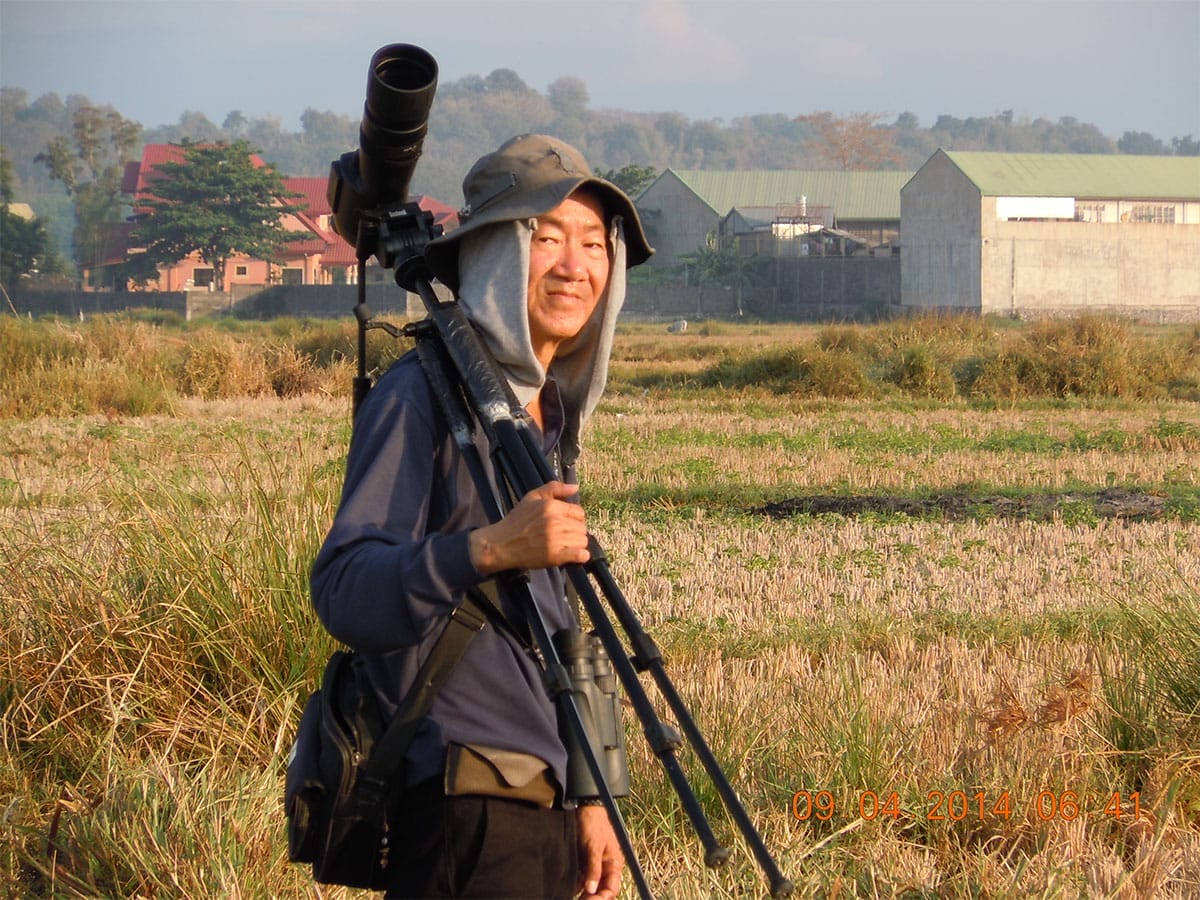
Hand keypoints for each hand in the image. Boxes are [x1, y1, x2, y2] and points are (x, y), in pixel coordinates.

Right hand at [468, 481, 589, 573]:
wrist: (501, 543)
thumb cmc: (516, 521)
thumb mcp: (532, 497)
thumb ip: (554, 488)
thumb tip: (575, 487)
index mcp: (552, 506)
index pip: (579, 512)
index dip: (574, 519)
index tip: (566, 524)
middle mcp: (555, 521)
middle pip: (582, 527)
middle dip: (575, 532)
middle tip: (563, 536)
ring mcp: (556, 539)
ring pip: (583, 541)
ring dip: (576, 544)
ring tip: (564, 545)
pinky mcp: (555, 555)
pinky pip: (580, 555)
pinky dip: (580, 556)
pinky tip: (573, 555)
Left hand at [576, 804, 622, 898]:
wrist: (584, 806)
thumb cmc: (593, 823)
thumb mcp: (594, 846)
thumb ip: (593, 868)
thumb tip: (591, 890)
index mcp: (614, 864)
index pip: (611, 890)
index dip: (601, 899)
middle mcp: (606, 866)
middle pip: (601, 890)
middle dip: (591, 897)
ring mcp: (595, 864)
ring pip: (590, 885)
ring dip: (582, 892)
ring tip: (569, 895)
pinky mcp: (584, 861)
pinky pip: (581, 877)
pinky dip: (576, 883)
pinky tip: (567, 887)